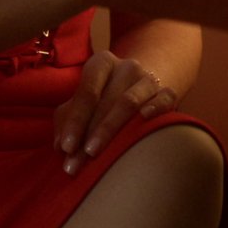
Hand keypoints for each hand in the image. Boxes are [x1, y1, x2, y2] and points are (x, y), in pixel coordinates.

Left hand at [52, 50, 179, 174]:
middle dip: (88, 135)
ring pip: (129, 102)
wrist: (140, 88)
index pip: (86, 92)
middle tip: (76, 163)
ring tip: (94, 154)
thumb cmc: (103, 98)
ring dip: (109, 129)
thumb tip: (61, 146)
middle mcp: (126, 67)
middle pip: (105, 101)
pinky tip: (144, 118)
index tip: (66, 148)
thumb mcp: (83, 103)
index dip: (75, 121)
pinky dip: (155, 107)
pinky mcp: (166, 91)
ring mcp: (148, 78)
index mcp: (102, 63)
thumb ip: (67, 120)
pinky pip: (165, 98)